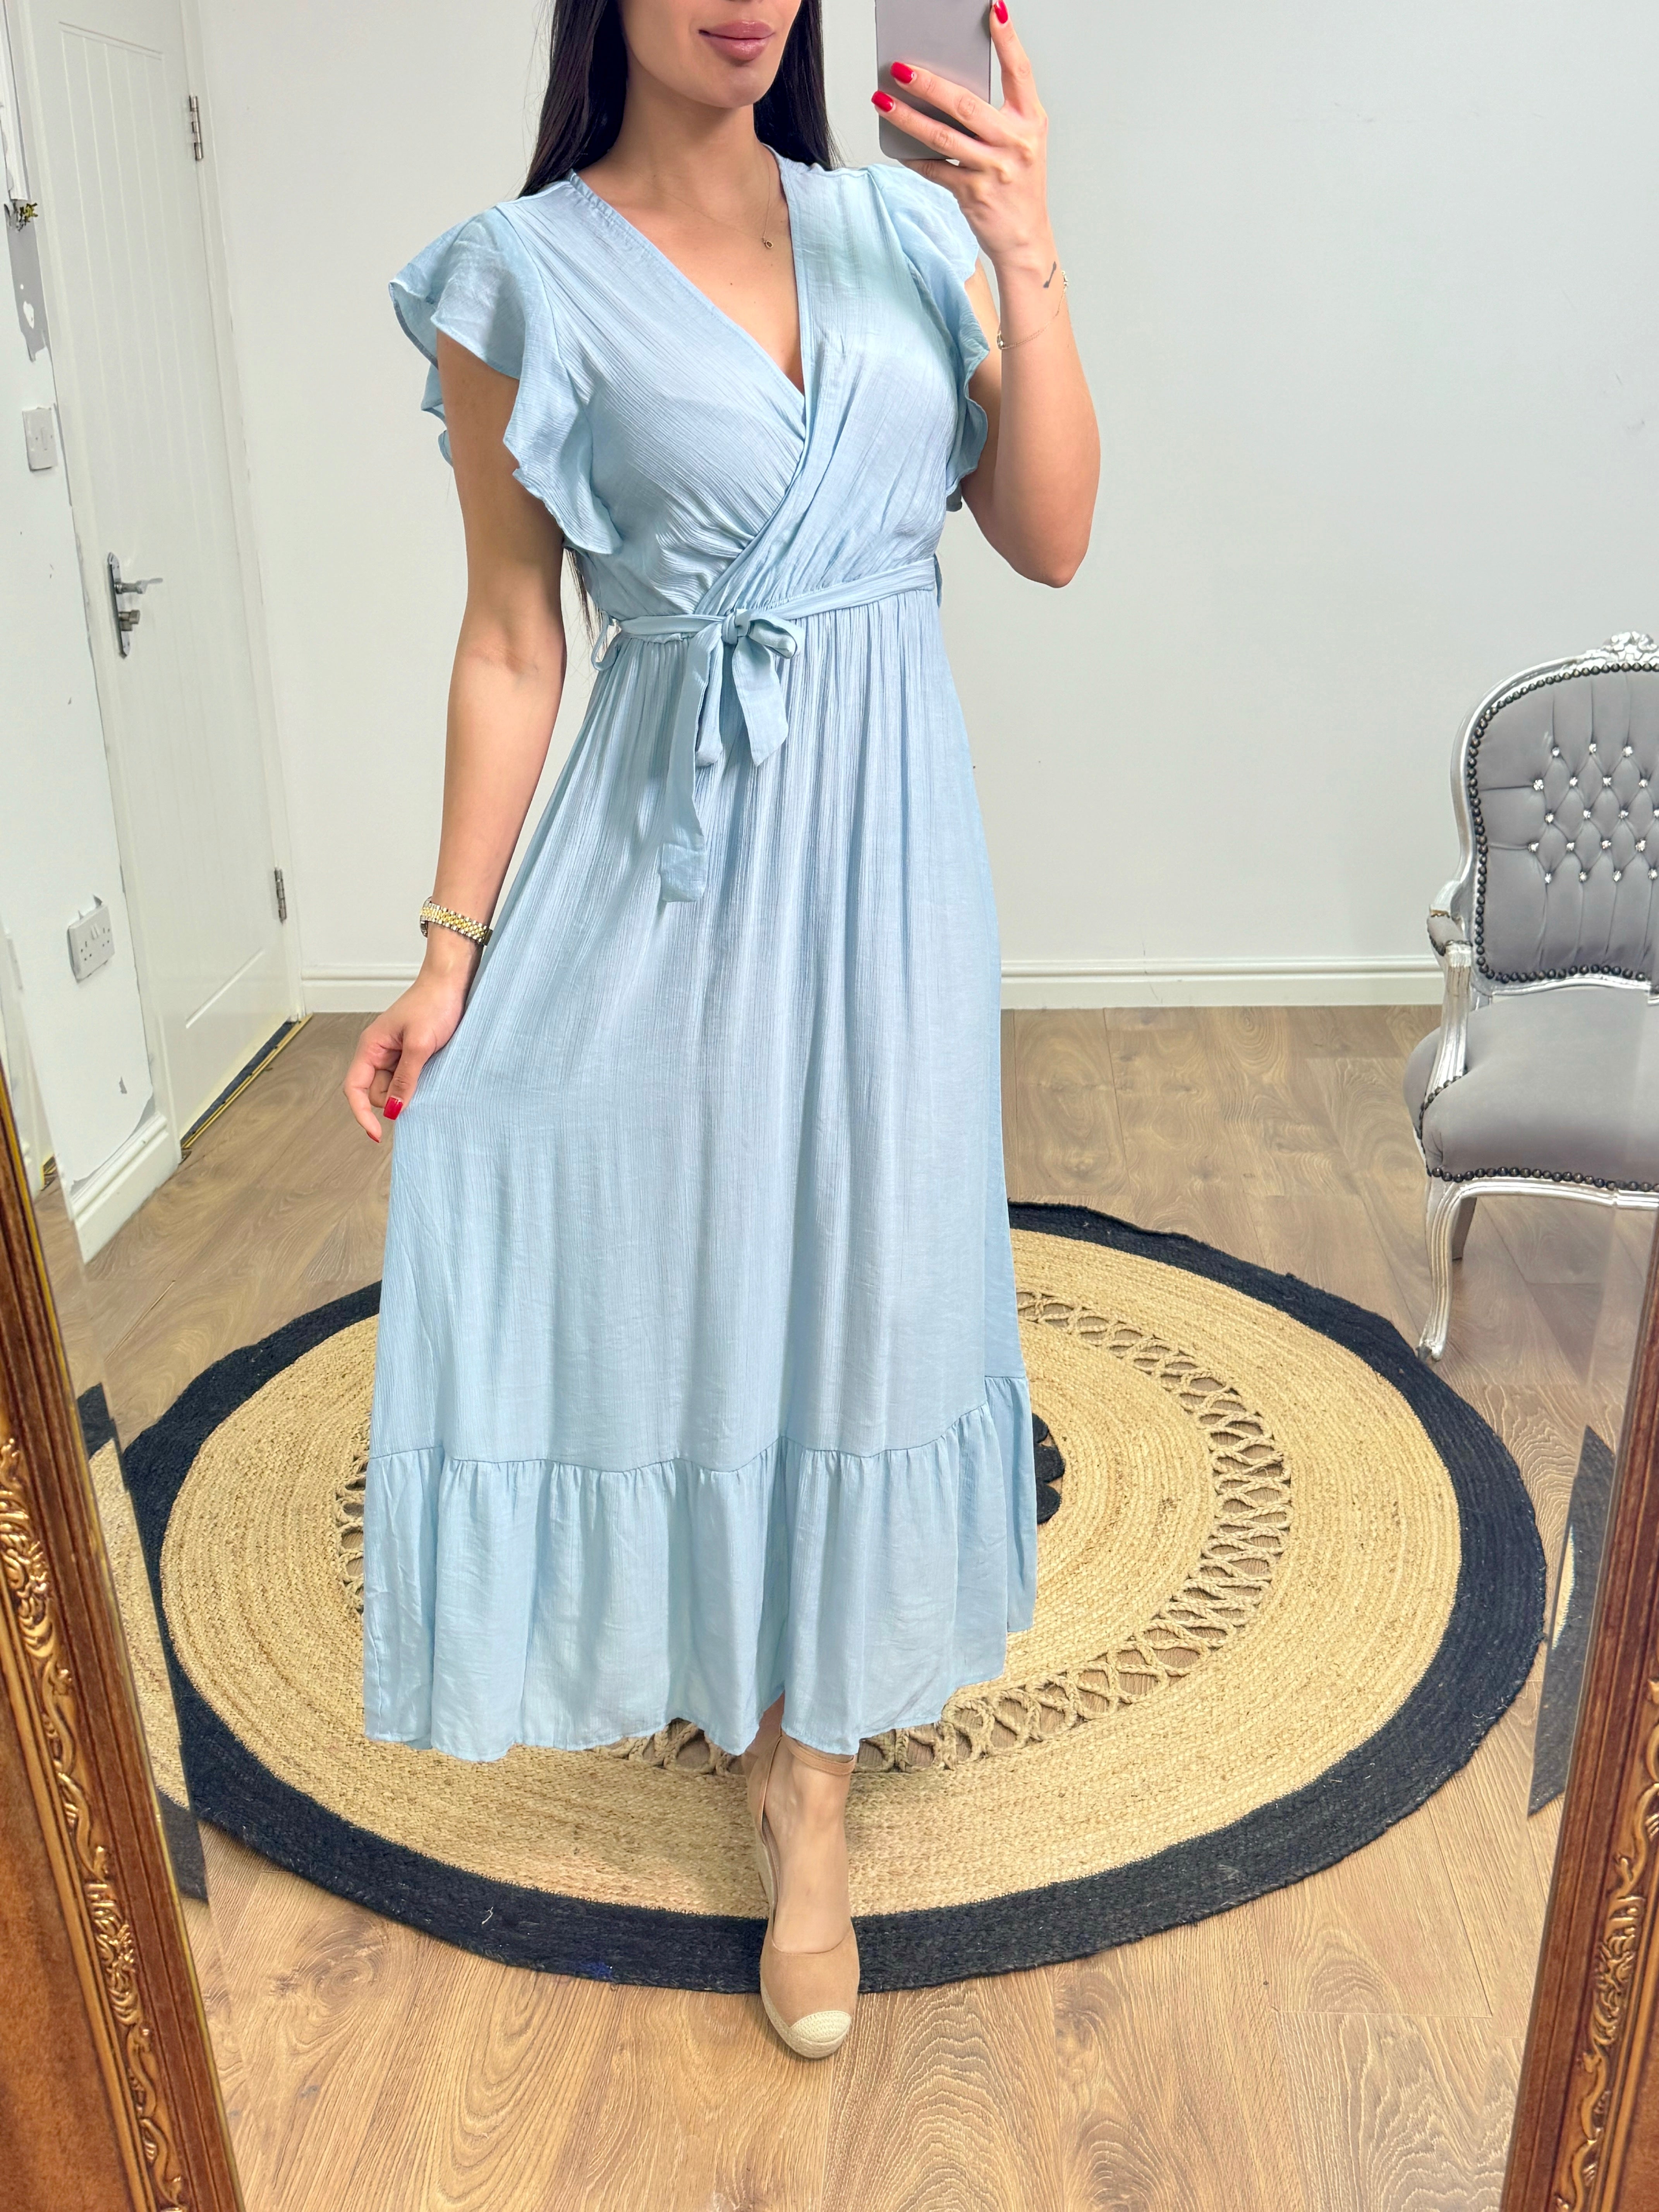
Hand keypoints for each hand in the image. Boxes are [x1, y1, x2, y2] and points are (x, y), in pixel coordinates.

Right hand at [342, 953, 473, 1139]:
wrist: (452, 982)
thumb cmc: (434, 1003)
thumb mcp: (421, 1044)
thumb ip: (406, 1078)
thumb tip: (393, 1110)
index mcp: (371, 1046)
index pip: (355, 1088)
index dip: (362, 1113)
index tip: (377, 1133)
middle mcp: (378, 1052)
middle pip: (376, 1093)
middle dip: (394, 1098)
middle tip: (421, 1082)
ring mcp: (395, 1054)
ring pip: (394, 1088)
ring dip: (409, 1089)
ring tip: (431, 1070)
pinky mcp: (411, 1054)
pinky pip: (408, 1079)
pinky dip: (418, 1082)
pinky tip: (433, 1072)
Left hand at [874, 3, 1051, 270]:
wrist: (1026, 239)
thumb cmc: (1019, 184)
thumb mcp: (1021, 142)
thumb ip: (997, 114)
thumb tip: (949, 87)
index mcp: (1031, 121)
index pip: (1020, 71)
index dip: (1007, 39)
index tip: (993, 9)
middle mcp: (1015, 143)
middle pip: (965, 104)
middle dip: (928, 84)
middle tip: (900, 67)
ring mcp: (994, 169)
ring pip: (942, 137)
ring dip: (907, 117)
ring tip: (882, 100)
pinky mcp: (973, 194)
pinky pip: (935, 170)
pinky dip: (913, 158)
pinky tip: (896, 146)